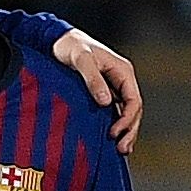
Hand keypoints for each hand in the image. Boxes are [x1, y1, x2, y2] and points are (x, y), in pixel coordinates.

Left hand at [48, 25, 145, 148]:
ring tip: (120, 150)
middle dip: (130, 130)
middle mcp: (121, 80)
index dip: (127, 118)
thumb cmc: (70, 46)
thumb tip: (105, 102)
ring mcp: (112, 87)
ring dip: (124, 130)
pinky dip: (113, 124)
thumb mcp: (81, 59)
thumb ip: (93, 79)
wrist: (57, 40)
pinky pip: (112, 111)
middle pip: (132, 109)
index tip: (115, 133)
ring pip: (124, 112)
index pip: (133, 100)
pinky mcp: (100, 92)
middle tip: (122, 149)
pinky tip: (109, 139)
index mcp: (123, 71)